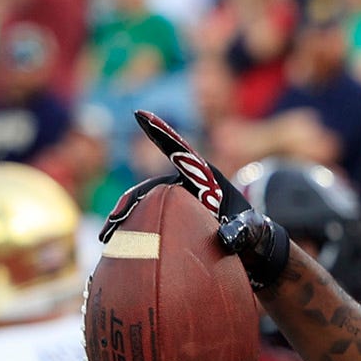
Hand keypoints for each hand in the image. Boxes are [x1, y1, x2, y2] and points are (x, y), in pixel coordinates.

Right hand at [102, 110, 290, 289]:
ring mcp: (177, 197)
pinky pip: (147, 217)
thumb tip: (226, 239)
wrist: (250, 247)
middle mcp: (186, 182)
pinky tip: (118, 247)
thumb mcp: (250, 232)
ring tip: (109, 239)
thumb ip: (240, 232)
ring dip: (126, 218)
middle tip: (113, 225)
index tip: (140, 113)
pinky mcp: (172, 213)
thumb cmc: (252, 234)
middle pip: (152, 186)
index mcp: (205, 175)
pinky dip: (133, 229)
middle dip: (129, 202)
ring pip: (144, 203)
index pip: (180, 151)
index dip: (160, 133)